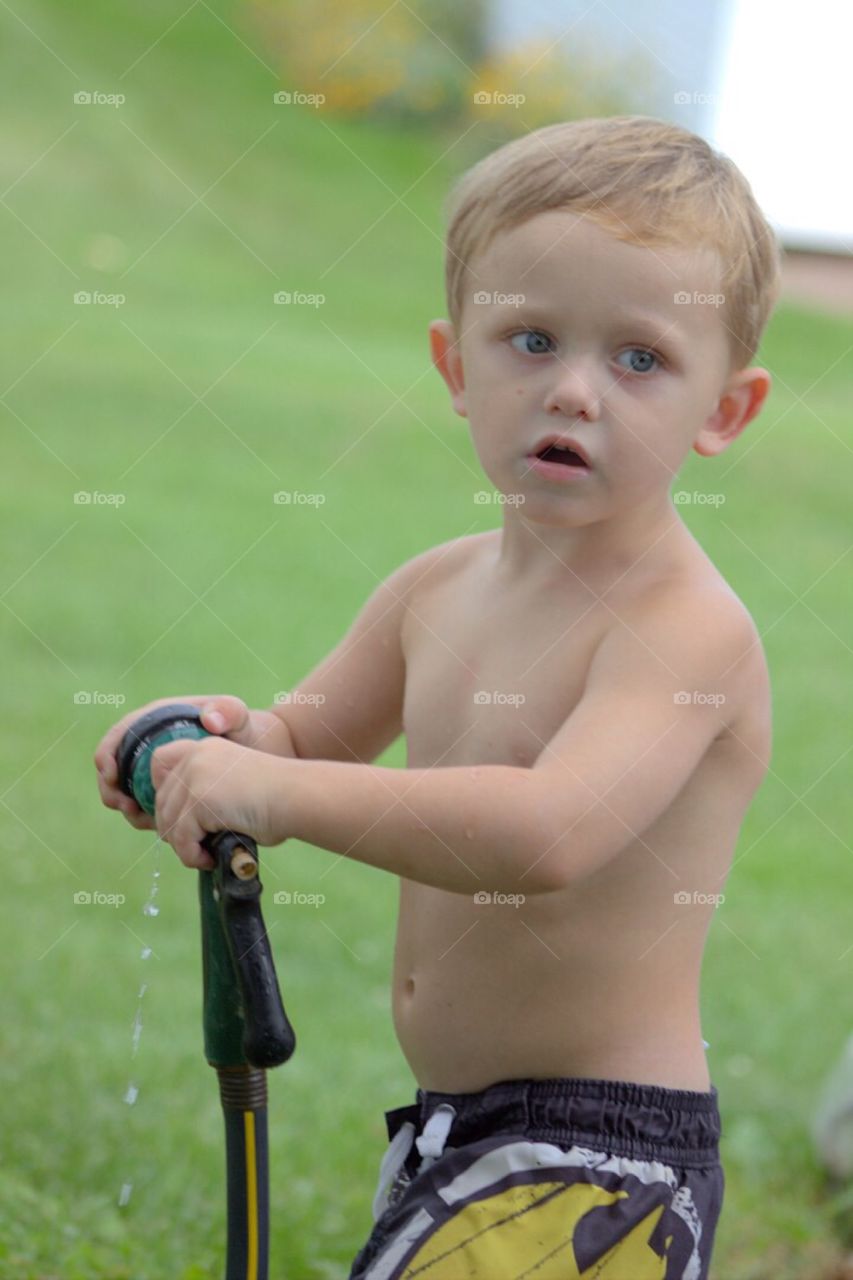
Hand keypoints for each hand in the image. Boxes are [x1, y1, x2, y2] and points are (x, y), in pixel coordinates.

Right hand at [94, 694, 275, 830]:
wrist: (256, 754)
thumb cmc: (244, 729)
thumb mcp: (238, 715)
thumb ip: (228, 710)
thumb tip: (208, 718)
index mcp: (157, 720)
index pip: (120, 735)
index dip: (107, 754)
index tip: (111, 774)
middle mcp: (150, 746)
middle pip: (115, 769)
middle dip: (112, 790)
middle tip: (127, 806)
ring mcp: (156, 771)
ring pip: (127, 793)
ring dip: (129, 809)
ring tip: (145, 820)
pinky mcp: (166, 793)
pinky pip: (147, 807)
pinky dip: (148, 818)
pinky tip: (163, 828)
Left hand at [149, 734, 286, 868]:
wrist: (297, 797)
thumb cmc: (275, 799)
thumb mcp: (230, 784)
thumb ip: (201, 793)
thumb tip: (169, 826)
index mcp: (203, 747)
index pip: (159, 764)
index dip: (163, 795)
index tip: (180, 818)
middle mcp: (195, 756)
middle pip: (161, 801)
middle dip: (175, 830)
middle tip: (198, 846)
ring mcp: (195, 776)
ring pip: (168, 822)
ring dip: (184, 846)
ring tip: (206, 855)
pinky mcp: (199, 799)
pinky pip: (181, 838)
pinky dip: (192, 856)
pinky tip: (210, 858)